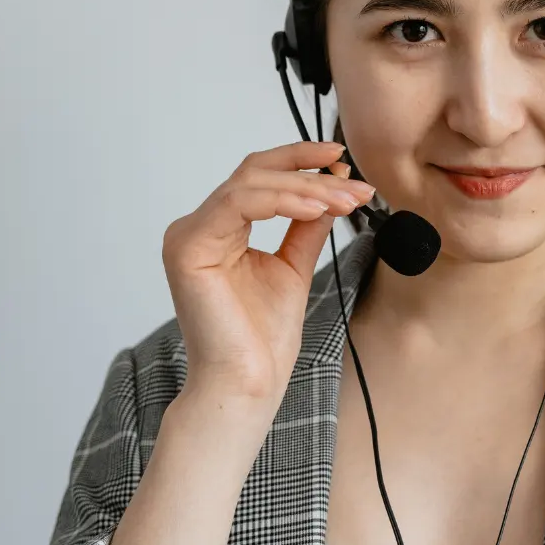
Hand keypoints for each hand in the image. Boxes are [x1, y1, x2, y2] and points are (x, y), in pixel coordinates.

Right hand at [161, 141, 375, 402]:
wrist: (249, 383)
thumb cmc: (264, 337)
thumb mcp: (294, 265)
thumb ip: (306, 225)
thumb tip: (331, 187)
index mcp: (218, 229)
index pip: (258, 176)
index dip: (300, 161)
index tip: (344, 160)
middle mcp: (198, 227)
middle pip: (256, 173)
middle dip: (312, 175)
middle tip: (356, 186)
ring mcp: (188, 235)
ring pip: (251, 183)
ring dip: (306, 188)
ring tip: (345, 200)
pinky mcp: (188, 248)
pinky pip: (238, 204)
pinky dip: (282, 200)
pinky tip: (317, 208)